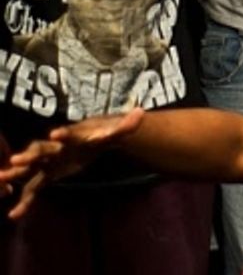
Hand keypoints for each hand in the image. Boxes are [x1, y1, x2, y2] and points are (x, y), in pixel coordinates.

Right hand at [0, 109, 144, 218]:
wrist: (85, 141)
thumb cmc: (97, 137)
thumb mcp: (112, 134)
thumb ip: (126, 126)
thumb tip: (142, 113)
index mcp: (70, 138)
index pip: (66, 135)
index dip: (62, 135)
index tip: (56, 134)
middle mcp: (54, 148)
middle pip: (39, 151)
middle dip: (28, 155)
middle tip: (15, 160)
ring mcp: (46, 163)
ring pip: (28, 170)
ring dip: (16, 175)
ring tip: (1, 180)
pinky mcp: (44, 176)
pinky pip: (32, 190)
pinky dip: (24, 202)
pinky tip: (14, 215)